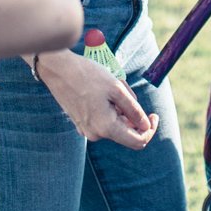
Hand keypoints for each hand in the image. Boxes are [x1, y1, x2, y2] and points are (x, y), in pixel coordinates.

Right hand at [36, 50, 157, 148]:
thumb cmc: (87, 75)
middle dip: (132, 113)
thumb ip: (134, 110)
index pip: (138, 141)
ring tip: (110, 86)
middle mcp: (95, 134)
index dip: (150, 129)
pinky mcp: (81, 123)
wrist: (57, 69)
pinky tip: (101, 91)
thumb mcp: (117, 89)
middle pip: (126, 131)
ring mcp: (86, 129)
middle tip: (125, 89)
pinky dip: (109, 108)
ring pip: (115, 124)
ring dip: (120, 108)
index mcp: (106, 128)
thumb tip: (146, 126)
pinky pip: (103, 120)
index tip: (153, 115)